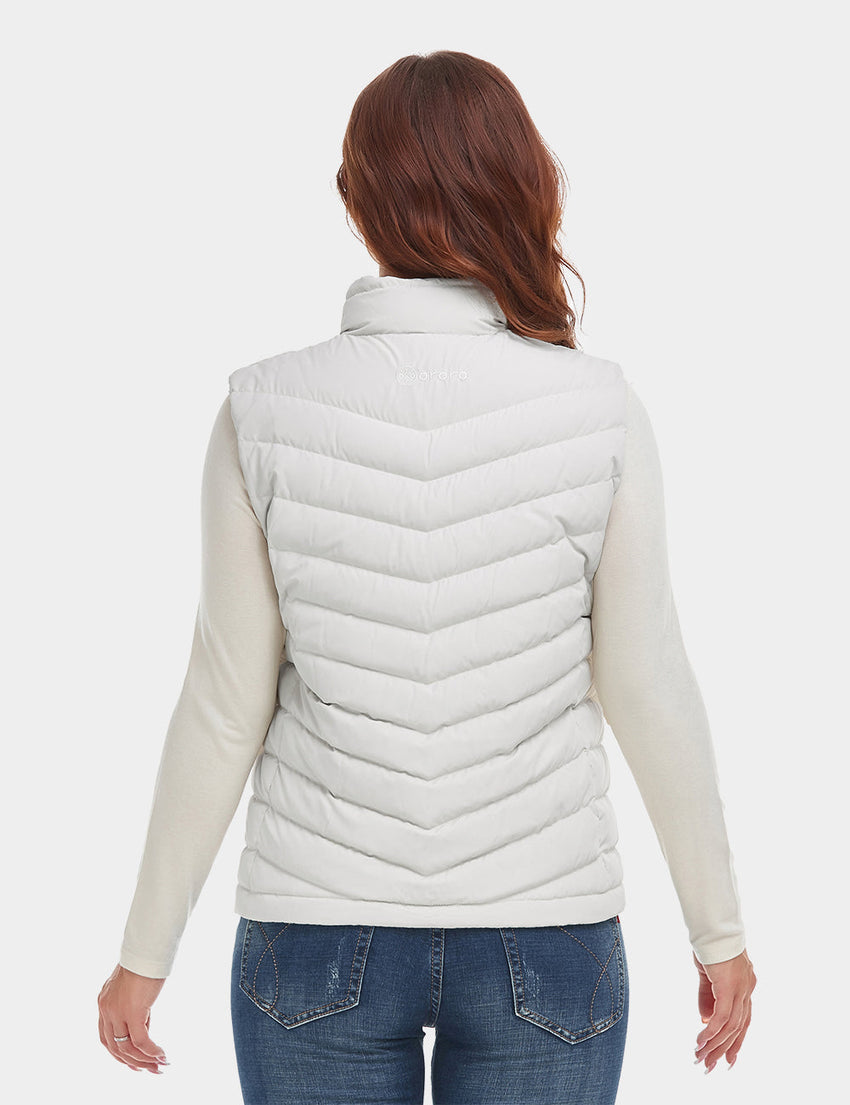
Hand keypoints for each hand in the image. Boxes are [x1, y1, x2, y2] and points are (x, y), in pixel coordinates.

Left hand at [97, 963, 168, 1072]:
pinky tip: (162, 1055)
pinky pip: (141, 1040)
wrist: (147, 947)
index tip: (134, 1062)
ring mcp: (117, 1012)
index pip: (106, 1037)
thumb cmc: (144, 960)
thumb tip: (144, 1019)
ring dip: (144, 1060)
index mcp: (104, 1003)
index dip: (119, 1053)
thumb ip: (133, 1003)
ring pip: (127, 1048)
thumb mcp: (133, 986)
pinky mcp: (133, 1011)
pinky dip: (151, 1051)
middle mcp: (106, 1010)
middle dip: (133, 1062)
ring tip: (160, 1066)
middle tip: (150, 1070)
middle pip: (115, 1047)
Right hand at [692, 948, 755, 1072]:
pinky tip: (700, 1042)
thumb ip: (707, 996)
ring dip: (714, 1045)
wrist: (713, 925)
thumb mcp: (707, 973)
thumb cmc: (709, 943)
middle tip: (710, 1067)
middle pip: (738, 1028)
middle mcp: (747, 990)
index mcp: (745, 985)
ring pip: (730, 1027)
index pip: (744, 1020)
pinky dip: (711, 1033)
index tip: (728, 1059)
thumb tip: (705, 1021)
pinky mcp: (729, 989)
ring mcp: (740, 990)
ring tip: (701, 1057)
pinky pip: (721, 1018)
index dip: (736, 1041)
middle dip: (724, 1049)